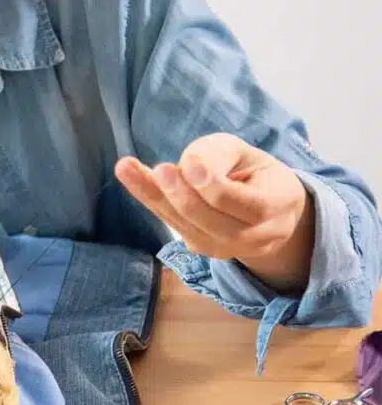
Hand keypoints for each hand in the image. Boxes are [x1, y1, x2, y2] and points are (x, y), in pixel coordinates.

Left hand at [114, 132, 314, 291]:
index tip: (189, 163)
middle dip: (182, 195)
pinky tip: (132, 177)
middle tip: (159, 169)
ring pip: (186, 225)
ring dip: (155, 196)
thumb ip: (220, 155)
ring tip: (128, 169)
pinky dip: (152, 199)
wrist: (269, 214)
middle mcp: (253, 237)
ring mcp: (224, 249)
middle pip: (210, 220)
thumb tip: (188, 164)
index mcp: (276, 208)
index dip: (213, 186)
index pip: (242, 203)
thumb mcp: (247, 155)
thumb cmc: (255, 174)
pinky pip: (173, 223)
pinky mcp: (200, 248)